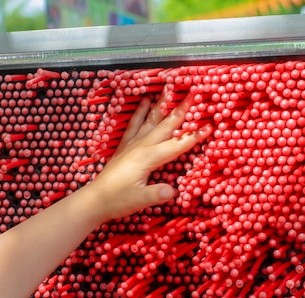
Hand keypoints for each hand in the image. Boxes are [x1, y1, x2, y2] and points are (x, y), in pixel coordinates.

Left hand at [87, 92, 212, 222]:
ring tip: (169, 89)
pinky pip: (134, 124)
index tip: (209, 126)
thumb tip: (174, 190)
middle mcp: (141, 146)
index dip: (193, 136)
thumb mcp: (140, 200)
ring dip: (161, 105)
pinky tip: (144, 101)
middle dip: (180, 110)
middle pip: (165, 125)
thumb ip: (157, 194)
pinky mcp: (124, 147)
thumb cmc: (118, 201)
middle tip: (192, 94)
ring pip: (150, 120)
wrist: (95, 200)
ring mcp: (131, 145)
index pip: (176, 145)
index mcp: (148, 158)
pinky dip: (140, 112)